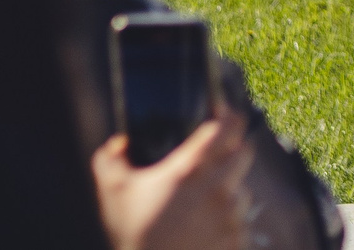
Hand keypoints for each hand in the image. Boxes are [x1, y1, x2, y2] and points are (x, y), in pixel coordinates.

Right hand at [94, 107, 251, 249]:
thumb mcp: (113, 192)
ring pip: (243, 189)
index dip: (231, 117)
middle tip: (213, 163)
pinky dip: (227, 222)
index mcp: (191, 169)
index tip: (225, 116)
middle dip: (232, 153)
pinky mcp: (238, 236)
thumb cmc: (132, 231)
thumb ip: (109, 160)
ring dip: (228, 192)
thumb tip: (119, 141)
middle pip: (244, 153)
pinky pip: (241, 220)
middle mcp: (217, 187)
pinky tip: (203, 231)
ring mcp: (231, 213)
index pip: (230, 126)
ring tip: (200, 207)